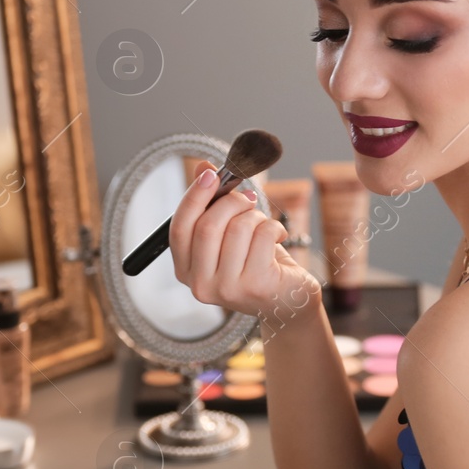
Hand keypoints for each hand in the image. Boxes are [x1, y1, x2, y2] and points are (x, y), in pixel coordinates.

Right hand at [167, 160, 317, 318]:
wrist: (288, 300)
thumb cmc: (256, 263)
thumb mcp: (229, 233)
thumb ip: (212, 203)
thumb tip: (204, 168)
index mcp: (185, 270)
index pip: (179, 228)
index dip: (194, 197)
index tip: (211, 174)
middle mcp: (200, 285)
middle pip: (207, 226)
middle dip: (231, 202)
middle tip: (248, 198)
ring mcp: (227, 289)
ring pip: (237, 228)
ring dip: (256, 216)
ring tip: (264, 224)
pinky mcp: (256, 286)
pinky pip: (262, 235)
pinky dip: (274, 226)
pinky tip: (278, 236)